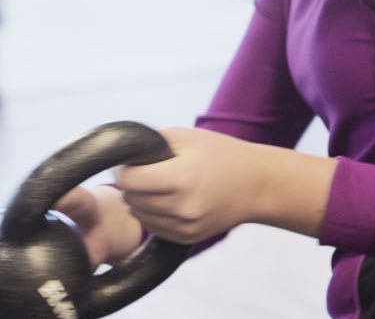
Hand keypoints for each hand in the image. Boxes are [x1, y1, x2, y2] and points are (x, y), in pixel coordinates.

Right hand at [0, 185, 146, 318]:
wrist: (106, 227)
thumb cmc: (85, 208)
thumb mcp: (78, 199)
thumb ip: (68, 197)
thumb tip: (60, 196)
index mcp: (11, 232)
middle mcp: (14, 256)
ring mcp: (27, 276)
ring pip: (3, 300)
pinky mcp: (45, 290)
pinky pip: (31, 306)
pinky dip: (21, 315)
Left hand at [116, 126, 274, 243]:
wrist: (256, 185)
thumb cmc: (220, 154)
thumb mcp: (187, 137)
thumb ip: (150, 144)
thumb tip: (118, 155)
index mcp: (181, 178)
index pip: (128, 180)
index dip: (123, 168)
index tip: (128, 161)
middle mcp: (182, 207)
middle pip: (131, 198)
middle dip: (131, 183)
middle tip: (144, 170)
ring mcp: (186, 226)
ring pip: (139, 214)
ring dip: (140, 199)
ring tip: (157, 184)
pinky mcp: (187, 238)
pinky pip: (153, 227)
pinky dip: (153, 213)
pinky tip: (168, 198)